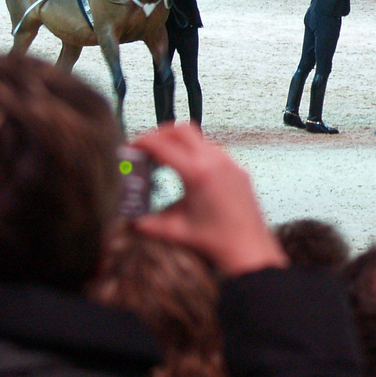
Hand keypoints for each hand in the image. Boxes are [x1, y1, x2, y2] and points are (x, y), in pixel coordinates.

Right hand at [130, 123, 286, 276]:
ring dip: (179, 143)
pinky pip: (214, 151)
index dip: (141, 142)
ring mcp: (230, 162)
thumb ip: (145, 222)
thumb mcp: (173, 230)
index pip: (163, 145)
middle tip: (145, 148)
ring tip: (163, 161)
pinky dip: (195, 153)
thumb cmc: (213, 240)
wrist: (248, 246)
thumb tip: (128, 216)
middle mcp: (216, 161)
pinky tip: (187, 171)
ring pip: (199, 139)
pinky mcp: (238, 169)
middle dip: (159, 134)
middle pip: (182, 129)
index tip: (130, 147)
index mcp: (197, 172)